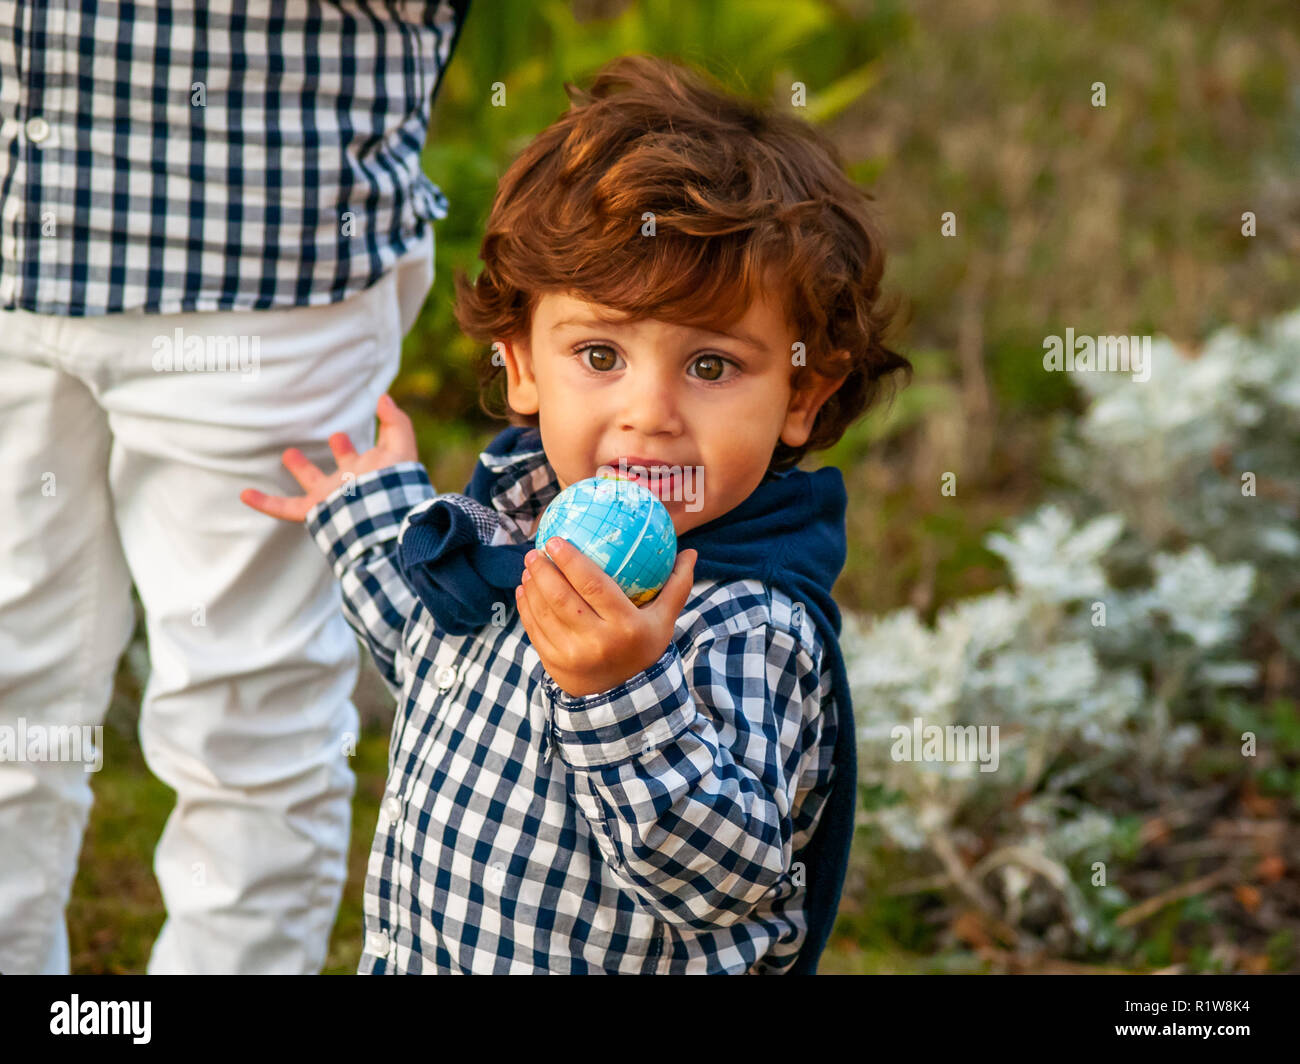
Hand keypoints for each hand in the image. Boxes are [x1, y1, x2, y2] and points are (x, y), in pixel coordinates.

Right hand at [239, 394, 418, 521]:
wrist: (384, 514)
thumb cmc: (395, 483)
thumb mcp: (401, 446)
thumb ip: (394, 421)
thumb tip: (383, 397)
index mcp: (369, 470)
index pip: (358, 453)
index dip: (347, 444)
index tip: (338, 432)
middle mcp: (350, 484)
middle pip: (341, 467)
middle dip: (337, 451)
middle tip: (332, 436)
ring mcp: (331, 498)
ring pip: (313, 484)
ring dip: (301, 470)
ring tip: (287, 454)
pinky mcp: (315, 511)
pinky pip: (284, 509)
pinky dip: (264, 502)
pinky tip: (245, 494)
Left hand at [516, 536, 697, 697]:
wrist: (626, 698)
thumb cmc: (644, 648)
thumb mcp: (665, 621)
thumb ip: (676, 586)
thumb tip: (691, 553)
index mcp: (625, 626)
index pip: (593, 585)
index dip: (571, 560)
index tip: (556, 540)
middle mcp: (597, 642)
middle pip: (562, 598)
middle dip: (544, 570)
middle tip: (535, 551)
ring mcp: (572, 656)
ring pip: (544, 613)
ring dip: (532, 586)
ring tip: (529, 567)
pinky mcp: (554, 664)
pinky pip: (535, 630)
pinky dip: (526, 607)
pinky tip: (524, 590)